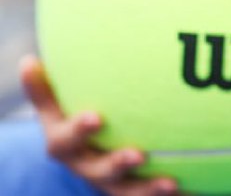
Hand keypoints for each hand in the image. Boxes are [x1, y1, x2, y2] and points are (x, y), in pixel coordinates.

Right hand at [20, 55, 177, 195]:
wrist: (88, 157)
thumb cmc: (74, 120)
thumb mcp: (56, 108)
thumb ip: (44, 89)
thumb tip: (27, 61)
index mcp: (66, 145)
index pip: (65, 141)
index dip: (78, 130)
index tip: (96, 117)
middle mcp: (86, 167)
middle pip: (99, 172)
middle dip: (117, 165)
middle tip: (138, 155)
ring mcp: (110, 184)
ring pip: (127, 192)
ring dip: (147, 189)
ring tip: (169, 183)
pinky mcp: (131, 192)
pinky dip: (167, 193)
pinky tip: (190, 186)